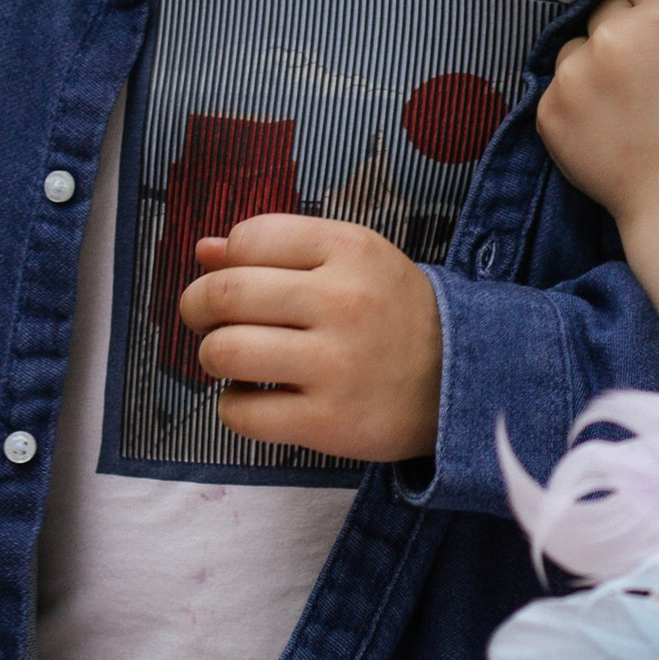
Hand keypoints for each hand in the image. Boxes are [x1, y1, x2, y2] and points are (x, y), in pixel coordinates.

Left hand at [178, 217, 442, 464]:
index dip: (226, 261)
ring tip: (232, 360)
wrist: (461, 380)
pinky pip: (242, 413)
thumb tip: (204, 249)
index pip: (250, 238)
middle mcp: (342, 301)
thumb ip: (280, 248)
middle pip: (226, 293)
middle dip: (197, 306)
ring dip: (212, 356)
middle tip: (204, 319)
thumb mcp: (352, 261)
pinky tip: (253, 398)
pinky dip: (232, 407)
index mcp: (348, 249)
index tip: (231, 278)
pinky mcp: (329, 422)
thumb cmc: (392, 313)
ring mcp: (336, 364)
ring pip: (225, 351)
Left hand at [536, 0, 658, 338]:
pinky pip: (558, 87)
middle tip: (651, 68)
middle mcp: (611, 36)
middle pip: (608, 5)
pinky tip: (609, 126)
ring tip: (628, 102)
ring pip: (578, 45)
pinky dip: (578, 101)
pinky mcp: (548, 111)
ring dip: (597, 62)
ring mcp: (574, 76)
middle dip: (628, 26)